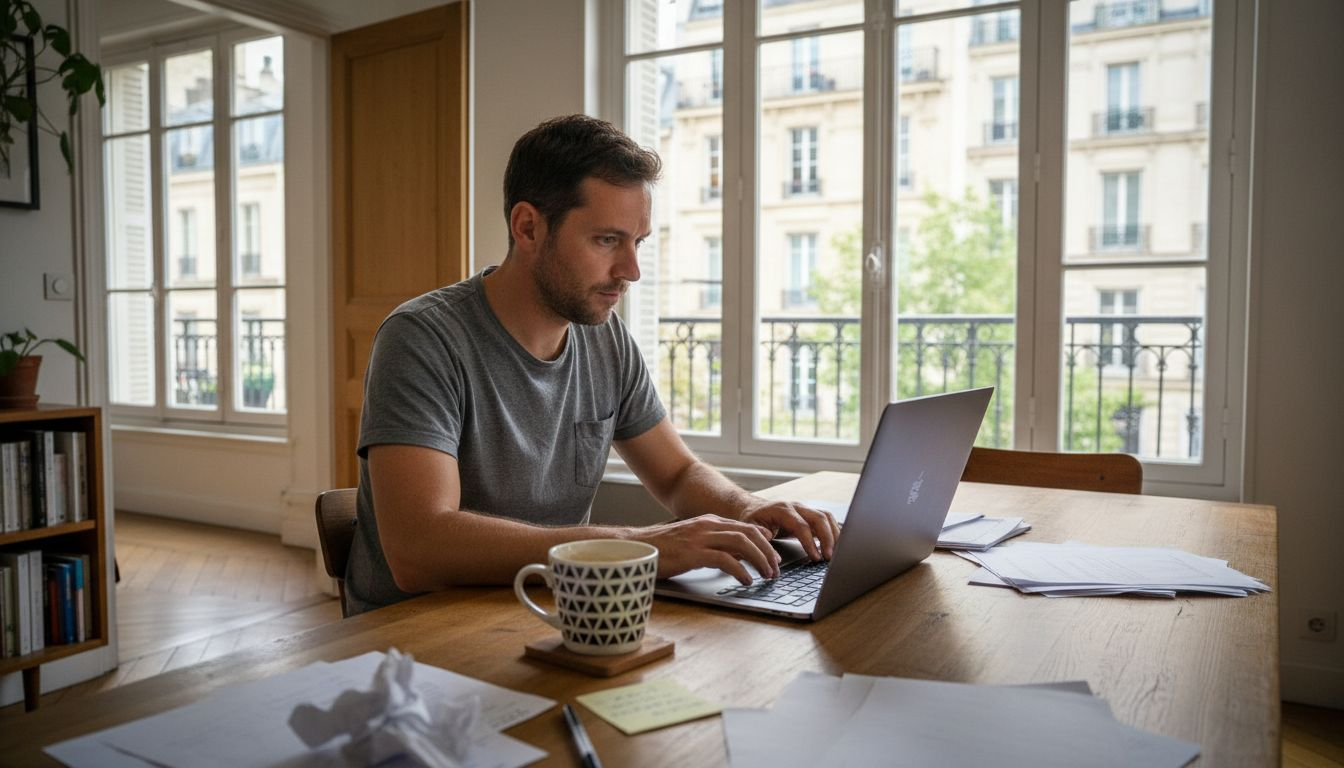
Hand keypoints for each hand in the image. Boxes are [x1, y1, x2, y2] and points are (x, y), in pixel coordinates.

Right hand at [628, 515, 781, 584]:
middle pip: (749, 533)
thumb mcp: (691, 542)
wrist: (635, 547)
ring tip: (767, 575)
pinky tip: (747, 581)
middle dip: (767, 551)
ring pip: (742, 544)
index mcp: (708, 522)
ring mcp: (700, 538)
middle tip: (776, 568)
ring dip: (759, 560)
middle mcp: (707, 526)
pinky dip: (741, 571)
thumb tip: (736, 557)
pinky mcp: (693, 554)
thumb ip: (713, 545)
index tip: (774, 554)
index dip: (763, 540)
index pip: (745, 526)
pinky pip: (725, 560)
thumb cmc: (662, 549)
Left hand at [738, 499, 839, 561]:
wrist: (753, 508)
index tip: (816, 557)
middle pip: (819, 518)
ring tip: (837, 553)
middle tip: (830, 557)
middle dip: (827, 538)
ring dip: (834, 534)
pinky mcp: (809, 516)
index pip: (801, 525)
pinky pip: (826, 521)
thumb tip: (770, 548)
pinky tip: (837, 545)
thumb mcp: (750, 528)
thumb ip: (760, 537)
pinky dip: (834, 532)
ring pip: (826, 517)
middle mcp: (796, 507)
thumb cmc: (752, 520)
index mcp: (781, 509)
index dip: (810, 542)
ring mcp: (804, 510)